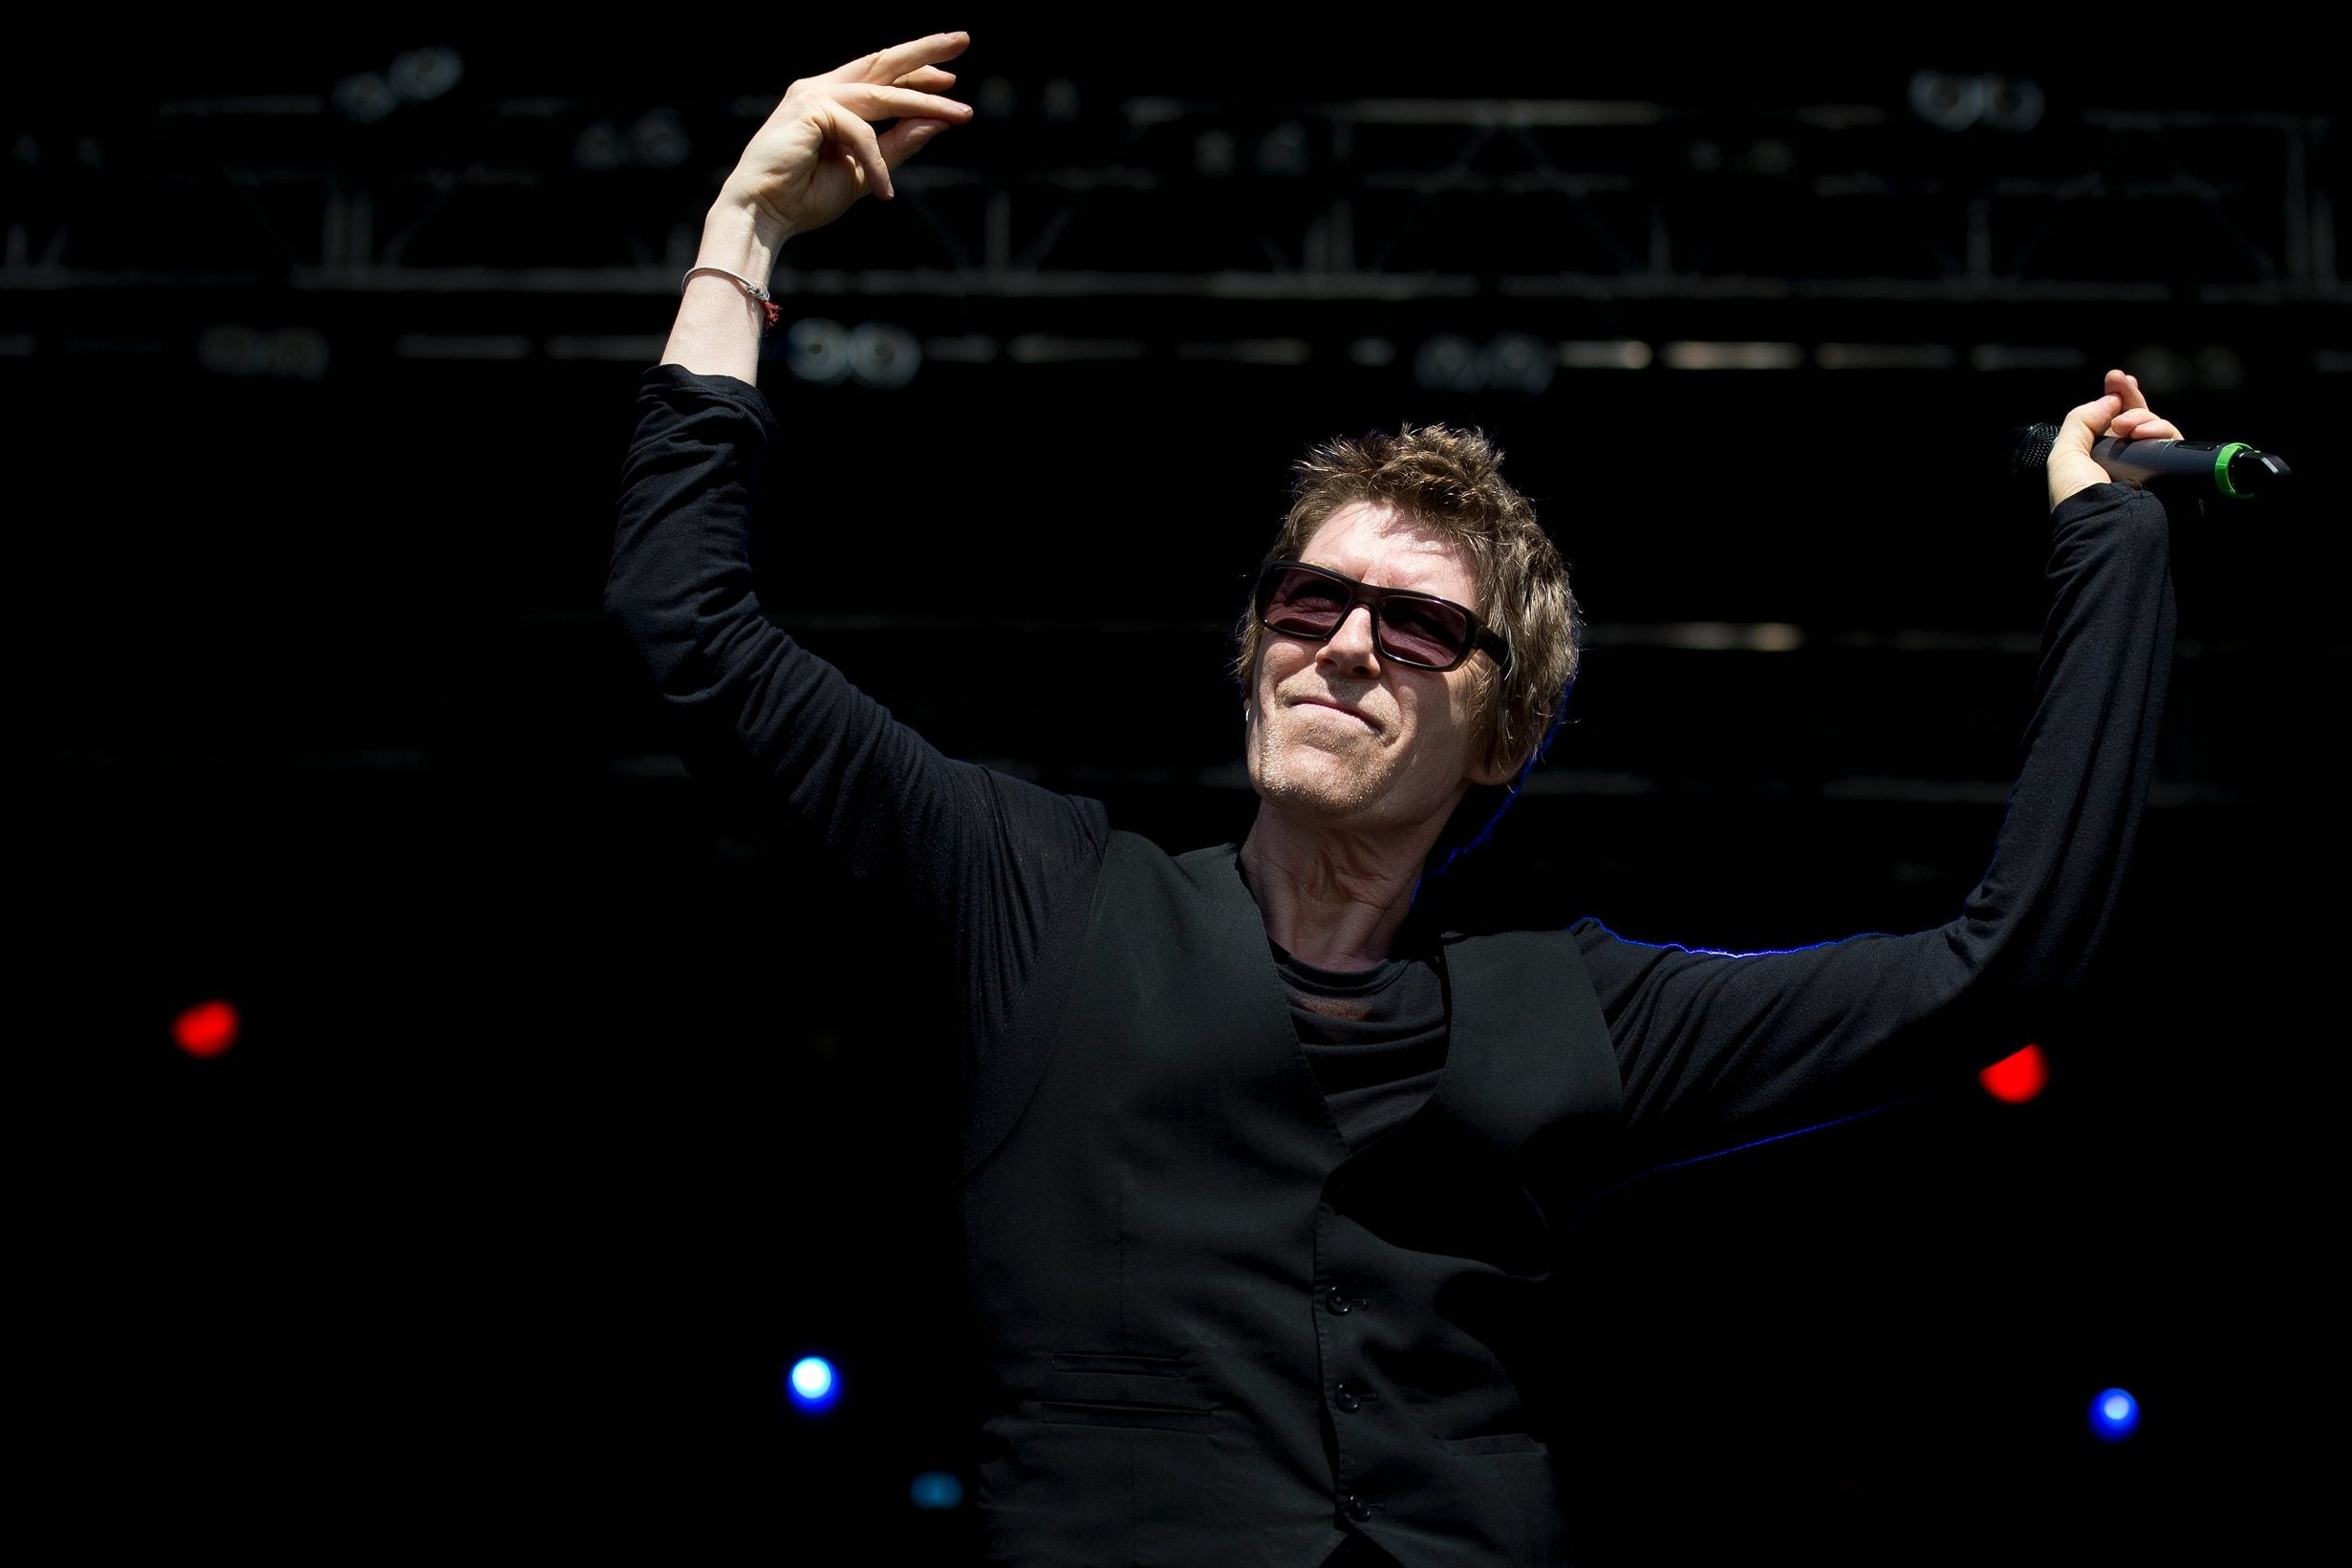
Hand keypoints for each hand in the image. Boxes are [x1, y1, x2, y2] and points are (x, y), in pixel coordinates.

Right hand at [717, 32, 973, 247]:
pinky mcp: (811, 109)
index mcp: (830, 100)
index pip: (880, 77)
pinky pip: (861, 131)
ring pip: (882, 94)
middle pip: (882, 62)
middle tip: (962, 40)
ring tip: (962, 115)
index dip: (915, 73)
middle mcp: (822, 88)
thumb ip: (896, 146)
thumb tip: (936, 123)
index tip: (951, 78)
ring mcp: (814, 94)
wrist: (763, 214)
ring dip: (925, 102)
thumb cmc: (805, 197)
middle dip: (924, 51)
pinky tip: (885, 191)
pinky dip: (877, 160)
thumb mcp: (866, 171)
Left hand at [2045, 368, 2184, 509]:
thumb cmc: (2078, 496)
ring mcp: (2150, 466)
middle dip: (2130, 396)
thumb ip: (2081, 420)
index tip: (2115, 379)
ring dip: (2141, 416)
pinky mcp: (2171, 472)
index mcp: (2099, 457)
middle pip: (2138, 417)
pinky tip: (2142, 432)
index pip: (2113, 421)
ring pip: (2156, 427)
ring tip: (2125, 426)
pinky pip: (2173, 441)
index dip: (2118, 397)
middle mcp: (2126, 461)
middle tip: (2121, 383)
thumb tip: (2110, 399)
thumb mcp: (2064, 454)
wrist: (2103, 525)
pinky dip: (2160, 430)